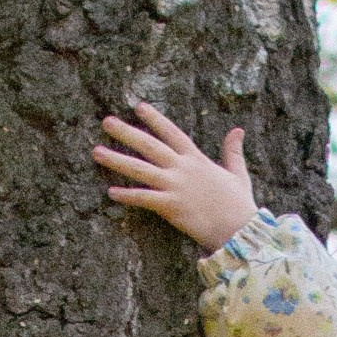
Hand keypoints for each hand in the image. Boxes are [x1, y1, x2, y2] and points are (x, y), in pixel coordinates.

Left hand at [94, 103, 257, 252]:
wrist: (240, 230)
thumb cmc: (240, 205)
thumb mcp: (238, 174)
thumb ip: (233, 151)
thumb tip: (238, 131)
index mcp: (196, 159)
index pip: (171, 132)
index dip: (154, 119)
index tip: (138, 106)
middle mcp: (182, 168)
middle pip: (149, 145)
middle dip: (126, 132)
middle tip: (106, 122)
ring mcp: (175, 187)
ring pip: (140, 169)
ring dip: (116, 160)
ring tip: (96, 152)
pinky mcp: (171, 207)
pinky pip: (144, 199)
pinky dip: (127, 195)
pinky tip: (111, 192)